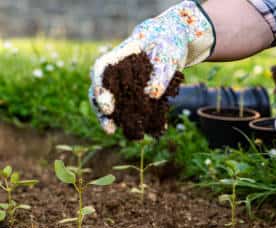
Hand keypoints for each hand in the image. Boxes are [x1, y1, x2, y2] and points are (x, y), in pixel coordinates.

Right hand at [89, 0, 214, 133]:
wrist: (174, 42)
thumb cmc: (167, 43)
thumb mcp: (168, 54)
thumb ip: (160, 73)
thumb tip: (153, 95)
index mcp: (118, 56)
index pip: (101, 71)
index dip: (101, 89)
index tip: (107, 107)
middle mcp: (117, 72)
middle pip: (101, 92)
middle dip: (103, 112)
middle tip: (109, 129)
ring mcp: (126, 84)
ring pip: (114, 103)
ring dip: (119, 121)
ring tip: (129, 135)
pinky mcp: (138, 94)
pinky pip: (135, 108)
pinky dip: (143, 119)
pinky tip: (154, 131)